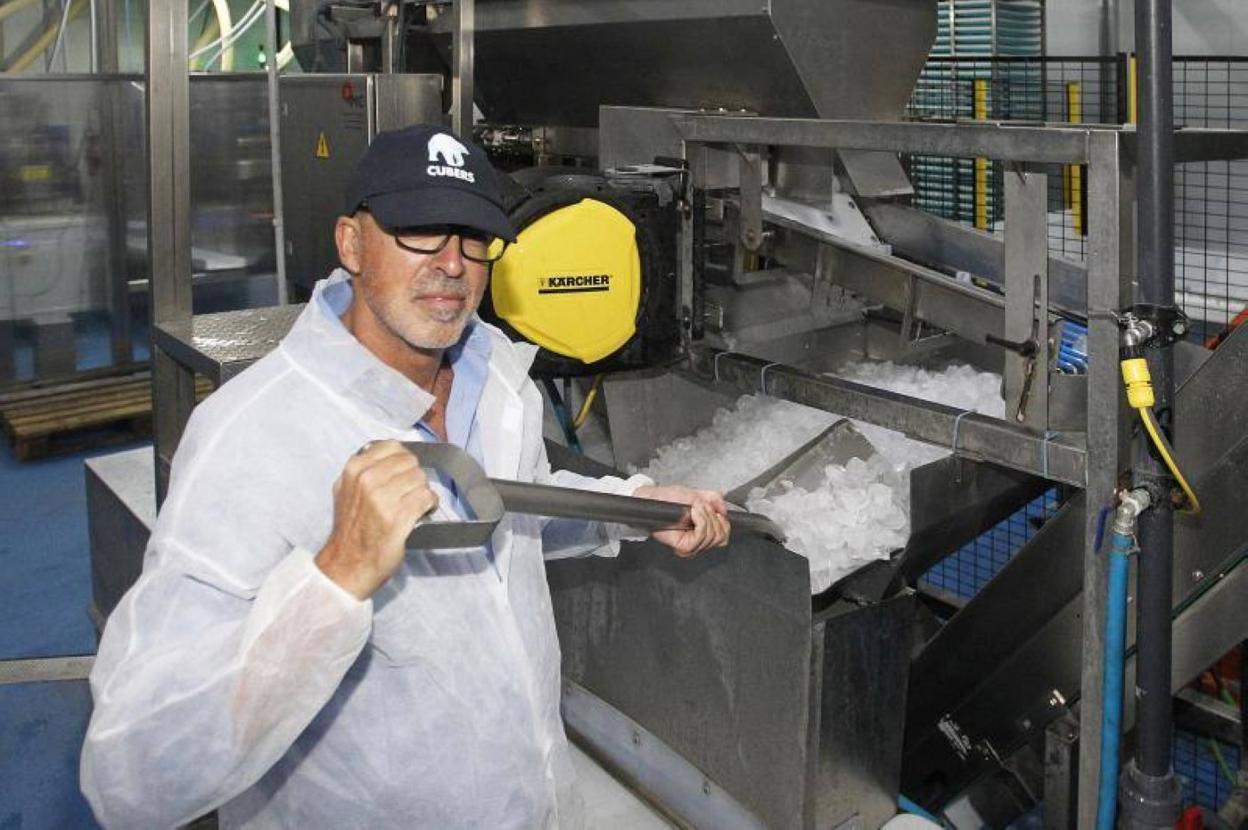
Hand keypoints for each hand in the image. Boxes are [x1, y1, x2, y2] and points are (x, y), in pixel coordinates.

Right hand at [315, 440, 439, 599]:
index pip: (393, 447)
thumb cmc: (350, 529)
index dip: (403, 461)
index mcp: (355, 469)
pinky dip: (429, 505)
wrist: (348, 563)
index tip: (402, 475)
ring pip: (421, 479)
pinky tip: (421, 513)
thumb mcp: (345, 490)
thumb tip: (389, 453)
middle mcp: (367, 480)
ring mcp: (383, 498)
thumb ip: (363, 469)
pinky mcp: (399, 517)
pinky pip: (427, 497)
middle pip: (410, 462)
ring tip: (414, 505)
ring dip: (422, 492)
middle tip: (409, 493)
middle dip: (414, 477)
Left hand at [632, 484, 730, 558]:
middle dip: (713, 516)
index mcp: (701, 535)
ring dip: (706, 516)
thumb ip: (715, 500)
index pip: (724, 537)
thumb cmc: (669, 498)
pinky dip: (701, 520)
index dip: (722, 521)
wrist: (653, 498)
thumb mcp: (698, 495)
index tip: (711, 508)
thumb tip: (725, 510)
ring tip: (694, 508)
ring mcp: (690, 547)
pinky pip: (702, 535)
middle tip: (700, 507)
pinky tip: (693, 513)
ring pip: (712, 536)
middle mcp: (697, 544)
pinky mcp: (683, 546)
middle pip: (721, 537)